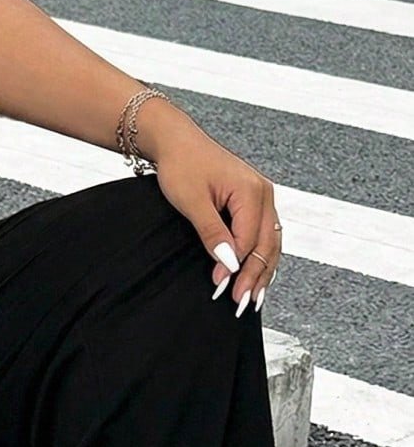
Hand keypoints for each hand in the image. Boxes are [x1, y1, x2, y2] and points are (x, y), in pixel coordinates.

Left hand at [138, 101, 281, 315]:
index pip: (249, 241)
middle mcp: (264, 194)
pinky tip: (255, 275)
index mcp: (252, 192)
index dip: (236, 268)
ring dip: (262, 271)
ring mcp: (262, 197)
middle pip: (267, 245)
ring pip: (270, 242)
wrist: (177, 142)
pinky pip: (264, 234)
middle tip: (242, 305)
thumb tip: (229, 263)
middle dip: (255, 276)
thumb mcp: (192, 202)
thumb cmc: (181, 166)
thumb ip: (212, 233)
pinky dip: (260, 256)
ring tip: (253, 298)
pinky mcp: (254, 201)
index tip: (219, 289)